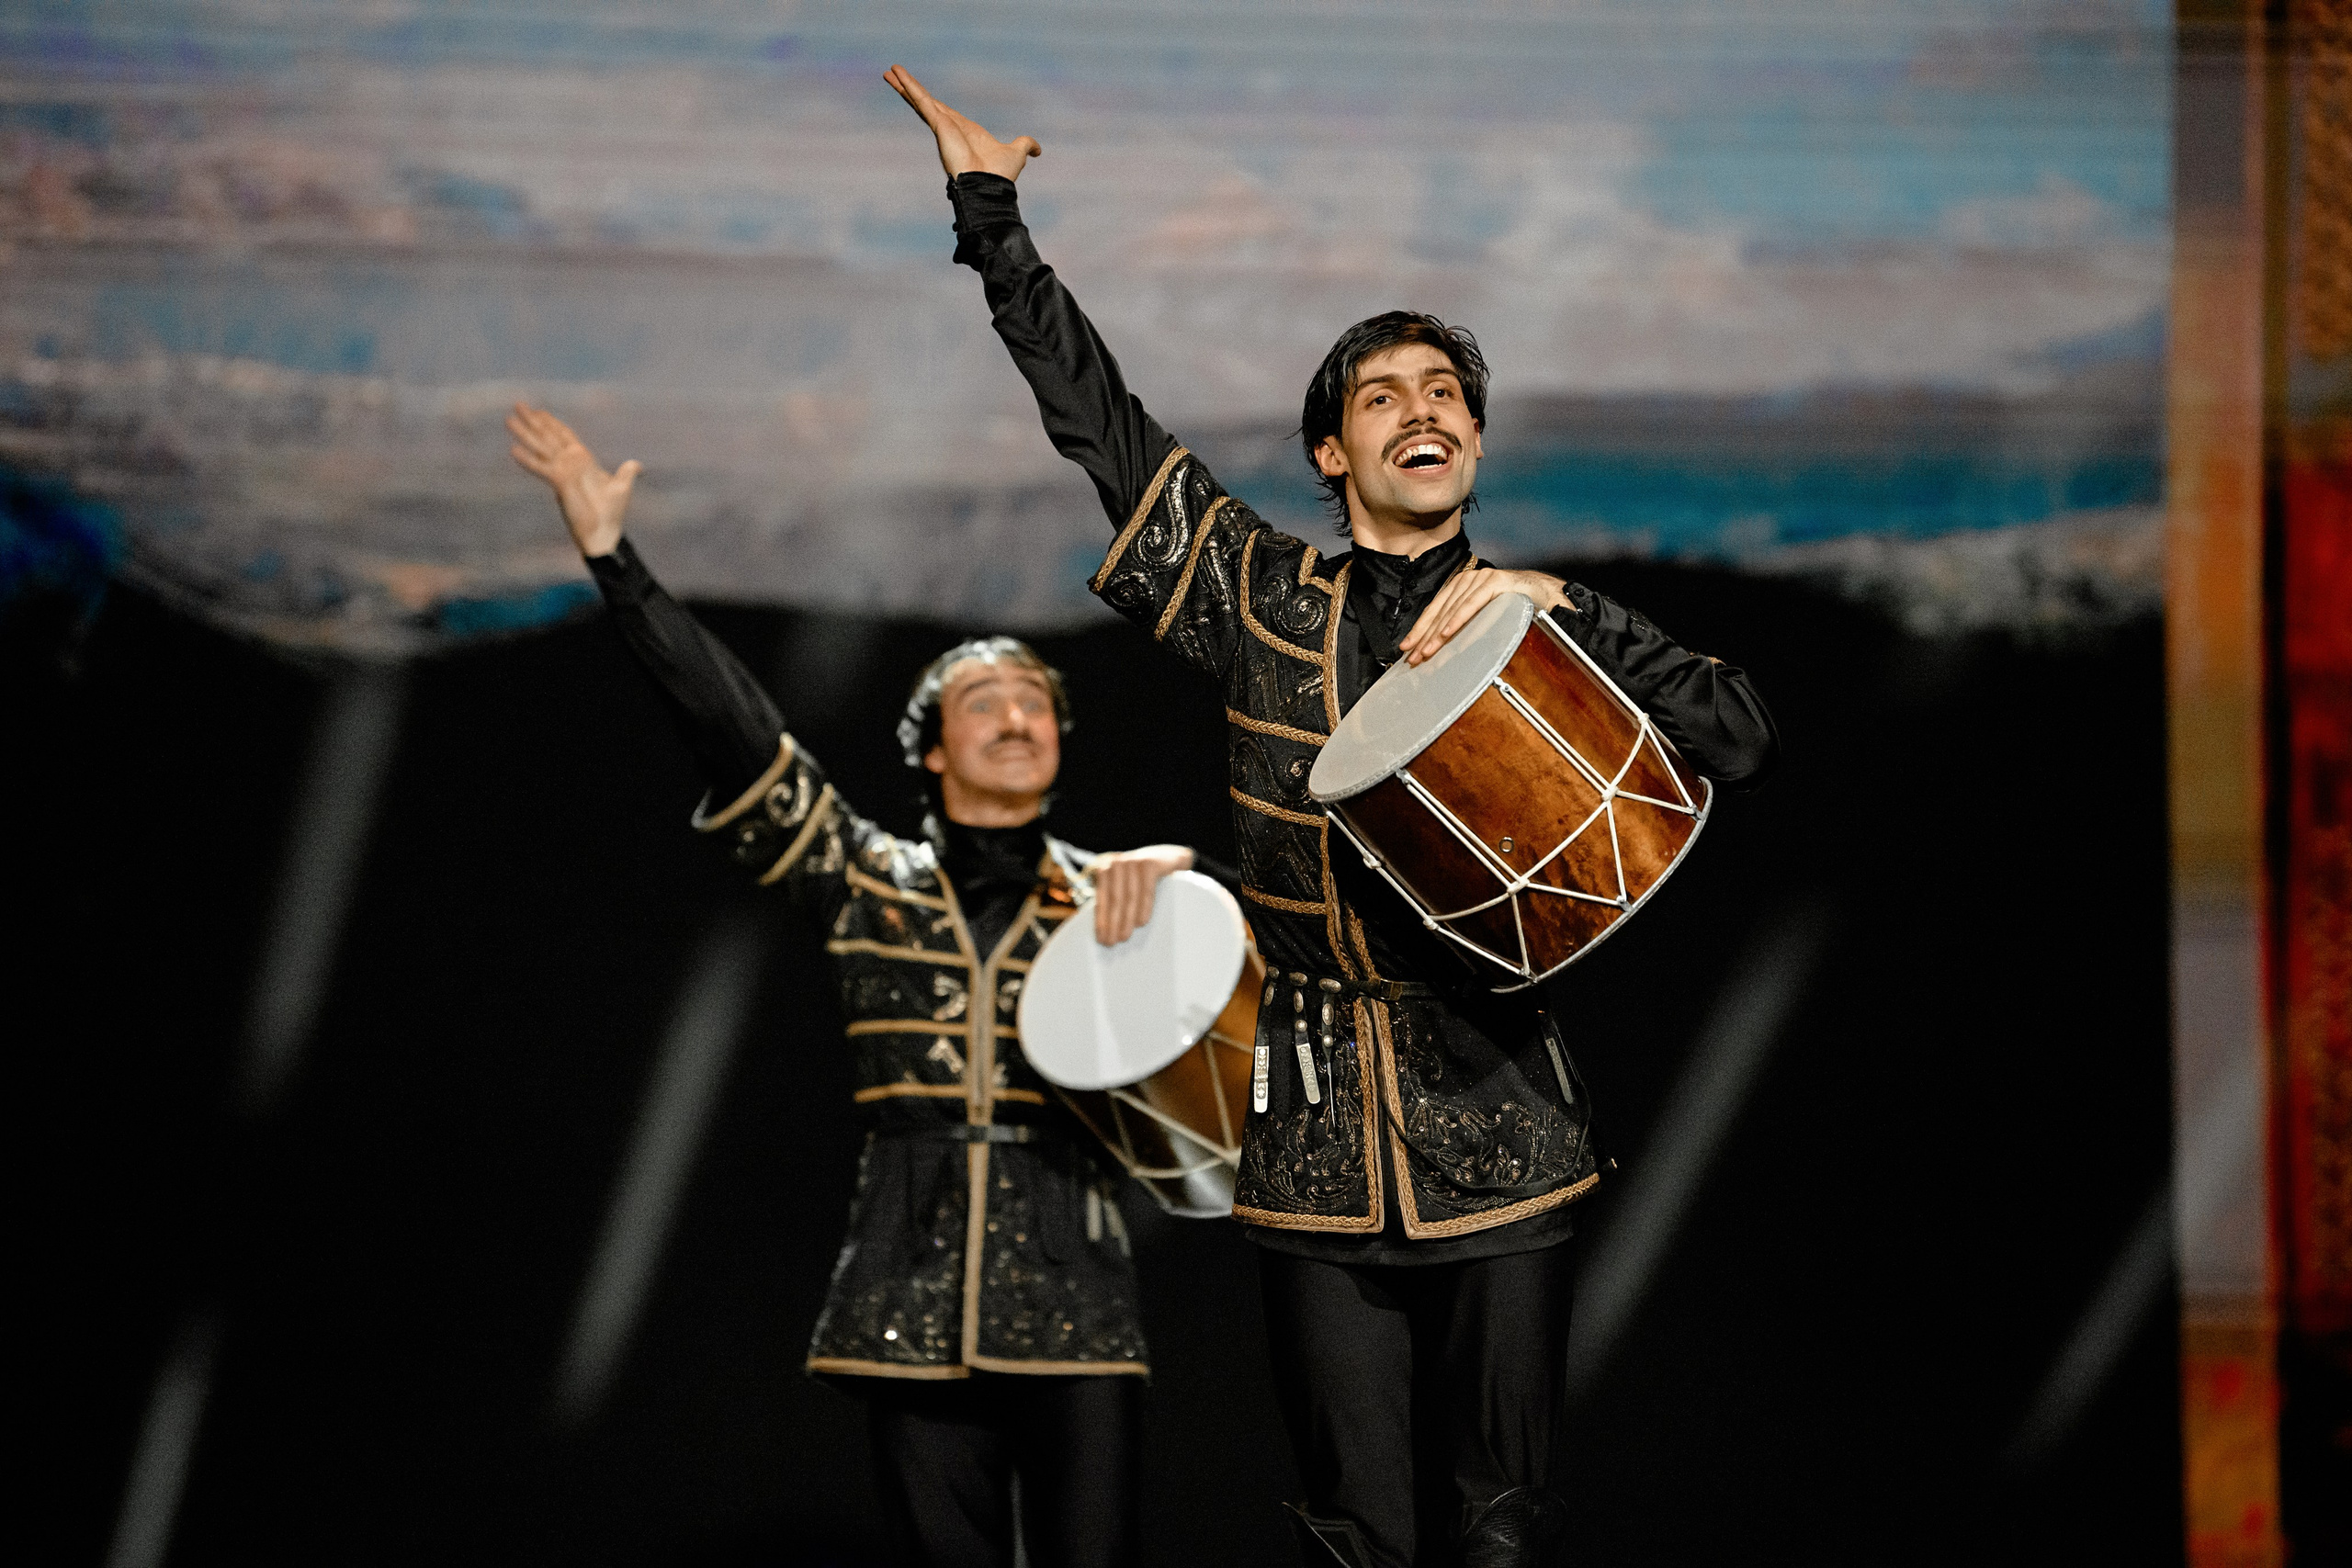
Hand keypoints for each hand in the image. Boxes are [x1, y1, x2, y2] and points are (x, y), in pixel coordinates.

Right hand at [507, 403, 640, 558]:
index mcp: (583, 461)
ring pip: (540, 447)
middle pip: (548, 436)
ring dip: (525, 433)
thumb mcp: (622, 487)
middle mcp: (569, 463)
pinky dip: (528, 460)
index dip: (552, 423)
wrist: (604, 533)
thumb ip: (626, 473)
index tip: (540, 411)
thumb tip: (638, 465)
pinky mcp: (559, 483)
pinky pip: (541, 468)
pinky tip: (513, 450)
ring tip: (509, 420)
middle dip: (533, 421)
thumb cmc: (611, 513)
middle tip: (518, 405)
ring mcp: (562, 472)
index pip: (565, 436)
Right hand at [884, 64, 1041, 181]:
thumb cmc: (1000, 175)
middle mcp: (949, 128)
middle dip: (910, 90)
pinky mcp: (939, 126)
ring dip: (904, 85)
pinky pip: (922, 102)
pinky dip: (910, 88)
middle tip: (894, 76)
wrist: (989, 186)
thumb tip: (1037, 149)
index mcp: (963, 131)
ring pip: (920, 101)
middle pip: (926, 103)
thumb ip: (1025, 146)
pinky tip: (897, 76)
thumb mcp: (1017, 153)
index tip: (919, 93)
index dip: (930, 101)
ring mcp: (942, 127)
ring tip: (889, 71)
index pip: (942, 110)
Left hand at [1091, 845, 1194, 945]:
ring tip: (1125, 936)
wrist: (1168, 858)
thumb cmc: (1143, 878)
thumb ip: (1114, 900)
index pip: (1102, 899)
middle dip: (1112, 923)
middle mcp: (1116, 863)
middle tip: (1112, 942)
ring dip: (1126, 918)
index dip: (1101, 921)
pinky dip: (1144, 907)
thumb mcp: (1124, 885)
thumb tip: (1106, 930)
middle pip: (1114, 899)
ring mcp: (1132, 861)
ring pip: (1129, 896)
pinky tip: (1142, 922)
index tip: (1102, 939)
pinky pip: (1145, 889)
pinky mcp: (1149, 863)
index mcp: (1105, 870)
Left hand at [1398, 568, 1567, 665]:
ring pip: (1453, 609)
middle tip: (1411, 657)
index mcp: (1462, 587)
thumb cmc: (1516, 609)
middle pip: (1440, 610)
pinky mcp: (1496, 582)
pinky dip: (1458, 619)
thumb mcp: (1485, 618)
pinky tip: (1446, 633)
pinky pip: (1472, 603)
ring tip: (1426, 651)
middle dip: (1424, 636)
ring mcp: (1482, 579)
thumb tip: (1440, 647)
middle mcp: (1469, 579)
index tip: (1406, 648)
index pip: (1435, 609)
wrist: (1549, 597)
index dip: (1419, 629)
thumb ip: (1465, 625)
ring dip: (1437, 633)